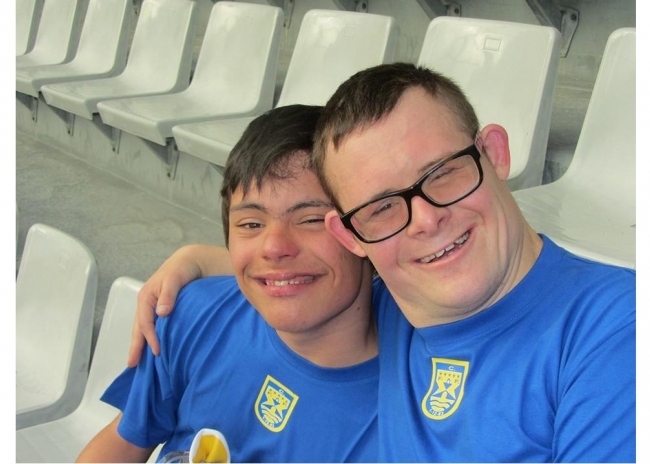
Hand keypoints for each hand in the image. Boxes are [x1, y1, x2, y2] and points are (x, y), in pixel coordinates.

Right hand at [126, 244, 232, 366]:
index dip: (150, 338)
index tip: (157, 352)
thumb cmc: (182, 268)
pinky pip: (152, 326)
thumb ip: (169, 294)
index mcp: (146, 297)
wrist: (190, 261)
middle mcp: (146, 304)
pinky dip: (150, 337)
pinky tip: (152, 347)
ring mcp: (152, 307)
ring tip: (138, 362)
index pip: (145, 322)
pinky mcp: (161, 309)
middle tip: (132, 365)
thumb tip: (162, 312)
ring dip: (141, 344)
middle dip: (136, 346)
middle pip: (139, 328)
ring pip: (144, 328)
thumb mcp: (175, 278)